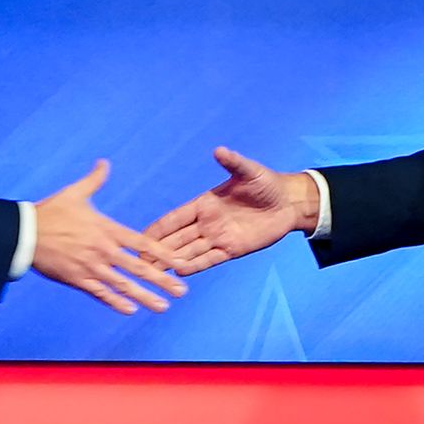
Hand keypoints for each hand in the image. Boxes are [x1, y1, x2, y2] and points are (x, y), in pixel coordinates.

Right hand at [33, 160, 188, 314]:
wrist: (24, 233)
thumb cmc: (50, 212)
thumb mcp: (74, 192)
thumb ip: (94, 180)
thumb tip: (104, 162)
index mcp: (106, 229)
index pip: (142, 243)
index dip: (164, 254)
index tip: (181, 263)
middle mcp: (103, 250)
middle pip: (138, 268)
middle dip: (162, 281)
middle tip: (182, 291)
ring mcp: (91, 267)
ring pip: (123, 285)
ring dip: (145, 297)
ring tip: (163, 307)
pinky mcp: (77, 280)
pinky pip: (100, 294)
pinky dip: (116, 302)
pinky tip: (131, 310)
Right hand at [144, 147, 321, 276]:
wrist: (288, 203)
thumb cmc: (266, 183)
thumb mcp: (249, 172)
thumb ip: (233, 163)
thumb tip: (220, 150)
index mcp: (204, 203)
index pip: (175, 218)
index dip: (157, 228)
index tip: (138, 236)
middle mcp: (206, 222)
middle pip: (176, 239)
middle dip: (156, 250)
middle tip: (135, 260)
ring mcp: (218, 237)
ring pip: (189, 251)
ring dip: (171, 261)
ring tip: (152, 271)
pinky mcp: (232, 249)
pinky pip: (209, 259)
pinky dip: (195, 266)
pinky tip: (179, 273)